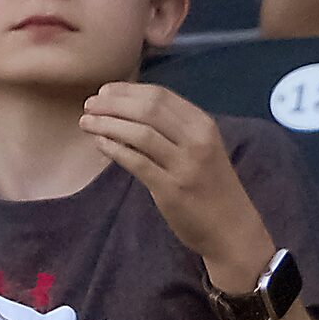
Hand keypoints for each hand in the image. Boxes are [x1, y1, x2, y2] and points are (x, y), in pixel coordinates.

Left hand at [79, 83, 276, 290]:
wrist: (232, 229)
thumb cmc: (212, 187)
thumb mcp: (201, 148)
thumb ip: (174, 130)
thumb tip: (129, 110)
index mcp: (203, 125)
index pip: (160, 96)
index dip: (127, 90)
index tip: (105, 91)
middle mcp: (196, 140)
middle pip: (148, 109)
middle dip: (113, 104)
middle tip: (89, 105)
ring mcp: (185, 165)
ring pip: (140, 133)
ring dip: (108, 124)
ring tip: (86, 122)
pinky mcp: (172, 189)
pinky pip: (137, 162)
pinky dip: (115, 149)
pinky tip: (100, 144)